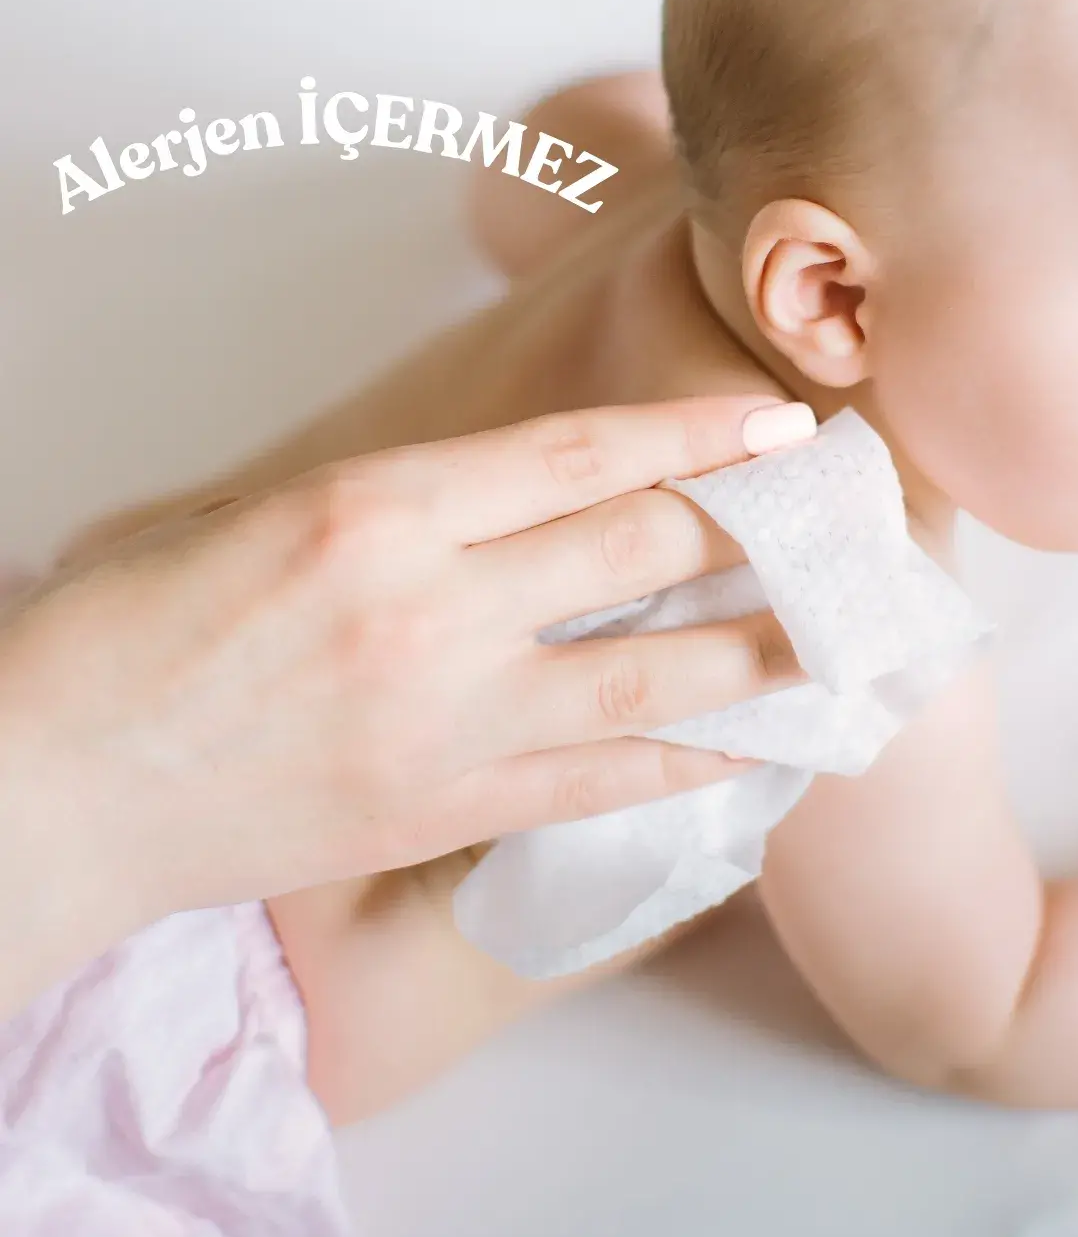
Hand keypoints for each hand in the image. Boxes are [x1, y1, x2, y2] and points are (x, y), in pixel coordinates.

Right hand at [0, 395, 814, 1007]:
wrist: (53, 780)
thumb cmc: (132, 629)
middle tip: (835, 528)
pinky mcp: (439, 811)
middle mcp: (428, 606)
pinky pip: (596, 787)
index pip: (579, 454)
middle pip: (634, 554)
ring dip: (755, 658)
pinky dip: (683, 768)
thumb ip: (401, 502)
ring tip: (840, 647)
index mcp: (378, 506)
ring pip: (645, 678)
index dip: (696, 435)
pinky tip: (750, 755)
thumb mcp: (258, 513)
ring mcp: (443, 718)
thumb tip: (522, 491)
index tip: (779, 425)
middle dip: (749, 535)